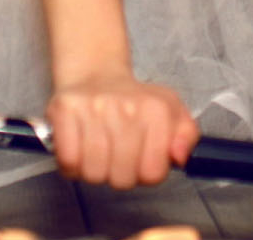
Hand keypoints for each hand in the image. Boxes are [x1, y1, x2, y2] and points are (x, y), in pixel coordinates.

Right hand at [46, 71, 200, 189]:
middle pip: (122, 177)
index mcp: (156, 109)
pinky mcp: (65, 109)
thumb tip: (179, 156)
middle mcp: (126, 106)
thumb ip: (186, 137)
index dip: (145, 174)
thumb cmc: (135, 102)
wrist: (96, 74)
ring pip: (94, 172)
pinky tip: (80, 151)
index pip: (152, 173)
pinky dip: (71, 165)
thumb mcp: (171, 113)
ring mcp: (94, 106)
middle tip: (117, 158)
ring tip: (99, 154)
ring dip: (95, 171)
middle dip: (120, 175)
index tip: (141, 161)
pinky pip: (68, 160)